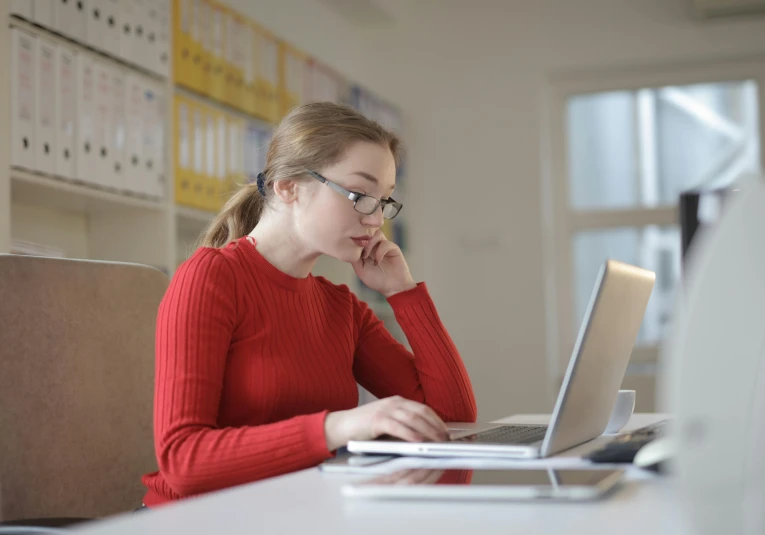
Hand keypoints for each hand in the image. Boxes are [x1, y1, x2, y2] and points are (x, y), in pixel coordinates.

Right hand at [323, 396, 449, 451]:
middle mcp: (393, 402)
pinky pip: (398, 427)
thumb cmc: (365, 427)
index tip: (446, 432)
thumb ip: (403, 425)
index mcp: (397, 401)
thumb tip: (425, 438)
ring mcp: (385, 410)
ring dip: (428, 431)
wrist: (341, 425)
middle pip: (421, 412)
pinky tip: (418, 442)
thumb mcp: (387, 422)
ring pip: (413, 419)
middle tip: (446, 439)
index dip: (437, 420)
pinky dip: (410, 434)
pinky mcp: (377, 420)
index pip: (423, 409)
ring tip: (437, 442)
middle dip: (436, 426)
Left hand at [352, 229, 415, 297]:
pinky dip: (379, 251)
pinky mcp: (393, 248)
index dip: (355, 240)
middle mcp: (375, 245)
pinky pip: (385, 243)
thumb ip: (355, 259)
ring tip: (367, 256)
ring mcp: (384, 246)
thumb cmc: (377, 280)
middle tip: (360, 253)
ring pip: (377, 233)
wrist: (393, 288)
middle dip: (362, 239)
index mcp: (366, 249)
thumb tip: (349, 247)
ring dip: (370, 243)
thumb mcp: (361, 270)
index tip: (352, 250)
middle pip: (368, 231)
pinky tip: (377, 261)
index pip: (360, 237)